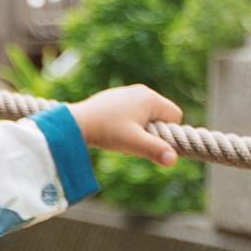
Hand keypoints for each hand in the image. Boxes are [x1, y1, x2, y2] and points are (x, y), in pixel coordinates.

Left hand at [67, 85, 182, 166]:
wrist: (74, 122)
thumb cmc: (106, 131)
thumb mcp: (133, 143)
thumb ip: (155, 150)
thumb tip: (174, 159)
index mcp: (150, 98)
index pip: (175, 116)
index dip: (167, 134)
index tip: (149, 144)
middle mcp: (140, 91)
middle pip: (159, 116)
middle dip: (150, 134)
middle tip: (132, 145)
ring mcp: (126, 93)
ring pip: (144, 116)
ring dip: (137, 132)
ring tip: (120, 140)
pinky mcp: (114, 98)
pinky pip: (130, 113)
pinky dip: (126, 126)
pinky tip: (112, 133)